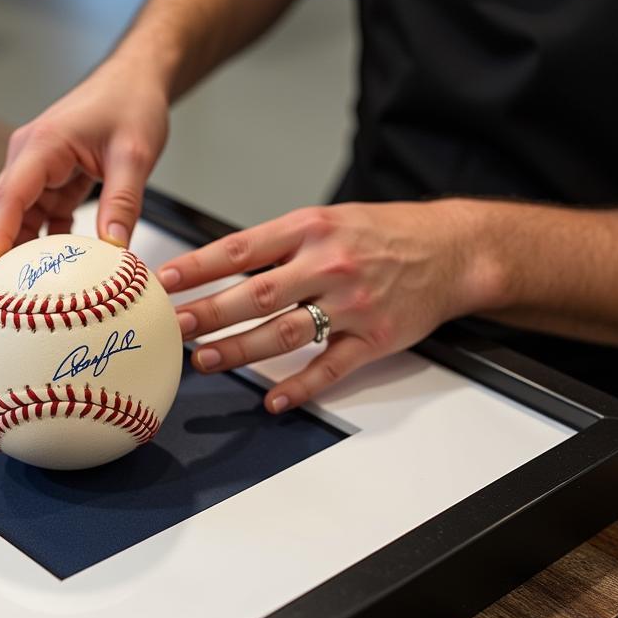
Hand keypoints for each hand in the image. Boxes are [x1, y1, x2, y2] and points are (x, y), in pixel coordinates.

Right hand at [0, 58, 168, 271]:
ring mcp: (38, 170)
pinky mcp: (52, 179)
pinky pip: (40, 218)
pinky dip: (43, 244)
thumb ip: (122, 202)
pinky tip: (51, 276)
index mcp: (42, 145)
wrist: (136, 78)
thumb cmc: (131, 103)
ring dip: (16, 256)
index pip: (8, 198)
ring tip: (14, 299)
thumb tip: (115, 250)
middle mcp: (29, 158)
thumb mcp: (135, 153)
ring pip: (15, 220)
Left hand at [156, 201, 493, 411]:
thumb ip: (279, 242)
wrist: (451, 250)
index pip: (242, 249)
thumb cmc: (383, 233)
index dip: (199, 267)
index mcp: (311, 229)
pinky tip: (273, 399)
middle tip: (174, 328)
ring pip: (285, 332)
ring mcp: (352, 304)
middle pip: (255, 294)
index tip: (166, 281)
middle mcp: (328, 264)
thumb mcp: (328, 219)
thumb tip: (220, 265)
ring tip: (205, 360)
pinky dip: (300, 386)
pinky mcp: (375, 338)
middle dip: (208, 313)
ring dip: (240, 350)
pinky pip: (331, 367)